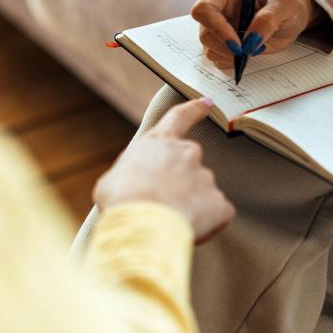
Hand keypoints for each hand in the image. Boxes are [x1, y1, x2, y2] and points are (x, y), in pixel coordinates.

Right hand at [94, 98, 234, 242]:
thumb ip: (132, 176)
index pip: (180, 118)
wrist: (142, 221)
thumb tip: (135, 188)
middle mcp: (188, 154)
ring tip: (167, 221)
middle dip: (178, 185)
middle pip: (188, 168)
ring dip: (188, 206)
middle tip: (159, 206)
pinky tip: (186, 229)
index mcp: (160, 142)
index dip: (194, 110)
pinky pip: (215, 214)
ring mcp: (206, 178)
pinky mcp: (219, 204)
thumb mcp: (112, 181)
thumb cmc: (122, 199)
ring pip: (200, 194)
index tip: (207, 103)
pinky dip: (204, 223)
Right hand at [191, 0, 323, 68]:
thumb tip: (250, 40)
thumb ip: (268, 19)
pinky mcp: (221, 43)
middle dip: (226, 48)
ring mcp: (217, 26)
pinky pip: (217, 58)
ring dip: (231, 55)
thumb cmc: (288, 5)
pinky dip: (232, 61)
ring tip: (254, 48)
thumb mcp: (286, 6)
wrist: (290, 18)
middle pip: (205, 33)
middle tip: (249, 51)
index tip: (238, 45)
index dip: (217, 29)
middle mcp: (218, 7)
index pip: (205, 8)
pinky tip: (249, 52)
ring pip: (209, 48)